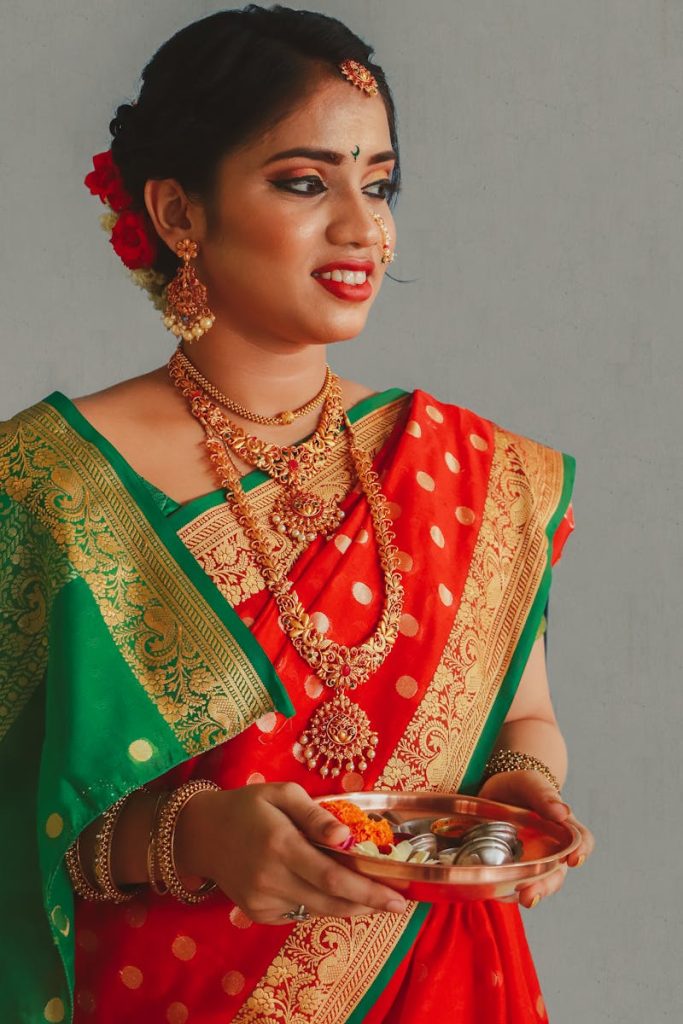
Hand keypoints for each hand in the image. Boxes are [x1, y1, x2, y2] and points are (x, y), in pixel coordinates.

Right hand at [174, 781, 408, 923]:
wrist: (202, 834)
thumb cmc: (248, 806)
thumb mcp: (283, 794)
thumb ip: (317, 815)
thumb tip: (348, 838)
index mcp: (281, 845)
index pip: (333, 878)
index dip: (369, 891)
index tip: (400, 897)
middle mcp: (271, 878)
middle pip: (331, 902)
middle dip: (369, 905)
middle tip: (399, 904)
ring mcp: (262, 901)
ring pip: (317, 911)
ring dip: (349, 907)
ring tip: (374, 898)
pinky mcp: (257, 913)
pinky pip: (299, 912)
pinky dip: (319, 904)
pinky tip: (327, 889)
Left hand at [476, 769, 594, 908]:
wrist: (493, 793)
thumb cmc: (518, 787)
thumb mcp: (528, 783)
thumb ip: (543, 795)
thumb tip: (563, 812)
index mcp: (562, 827)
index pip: (581, 841)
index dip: (582, 851)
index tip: (574, 859)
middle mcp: (551, 850)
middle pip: (556, 873)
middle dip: (546, 886)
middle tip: (532, 895)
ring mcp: (531, 862)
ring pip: (536, 884)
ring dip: (529, 894)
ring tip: (519, 898)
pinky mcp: (511, 869)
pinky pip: (512, 886)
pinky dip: (506, 892)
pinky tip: (497, 891)